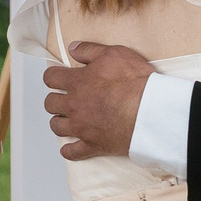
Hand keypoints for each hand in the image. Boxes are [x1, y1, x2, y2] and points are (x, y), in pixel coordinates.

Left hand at [42, 42, 151, 160]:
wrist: (150, 111)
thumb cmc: (135, 83)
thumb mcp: (114, 54)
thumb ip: (89, 50)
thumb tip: (73, 48)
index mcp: (77, 82)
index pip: (51, 78)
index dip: (53, 77)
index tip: (57, 78)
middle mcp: (74, 106)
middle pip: (50, 104)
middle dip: (55, 100)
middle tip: (63, 98)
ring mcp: (82, 127)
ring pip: (57, 127)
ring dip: (59, 122)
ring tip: (67, 119)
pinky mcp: (93, 145)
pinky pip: (72, 152)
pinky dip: (69, 151)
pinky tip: (71, 147)